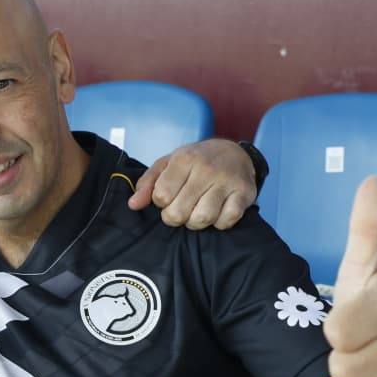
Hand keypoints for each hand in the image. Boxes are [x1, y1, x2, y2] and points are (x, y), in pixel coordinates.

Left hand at [128, 138, 256, 229]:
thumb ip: (147, 183)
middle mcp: (206, 169)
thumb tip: (133, 205)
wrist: (235, 152)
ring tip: (197, 212)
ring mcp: (227, 181)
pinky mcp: (244, 193)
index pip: (161, 197)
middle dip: (176, 217)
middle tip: (181, 209)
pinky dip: (219, 223)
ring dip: (196, 222)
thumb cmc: (196, 161)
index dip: (162, 203)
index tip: (169, 197)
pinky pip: (226, 221)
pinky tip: (216, 213)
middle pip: (179, 212)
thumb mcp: (168, 164)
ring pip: (202, 219)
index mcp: (184, 160)